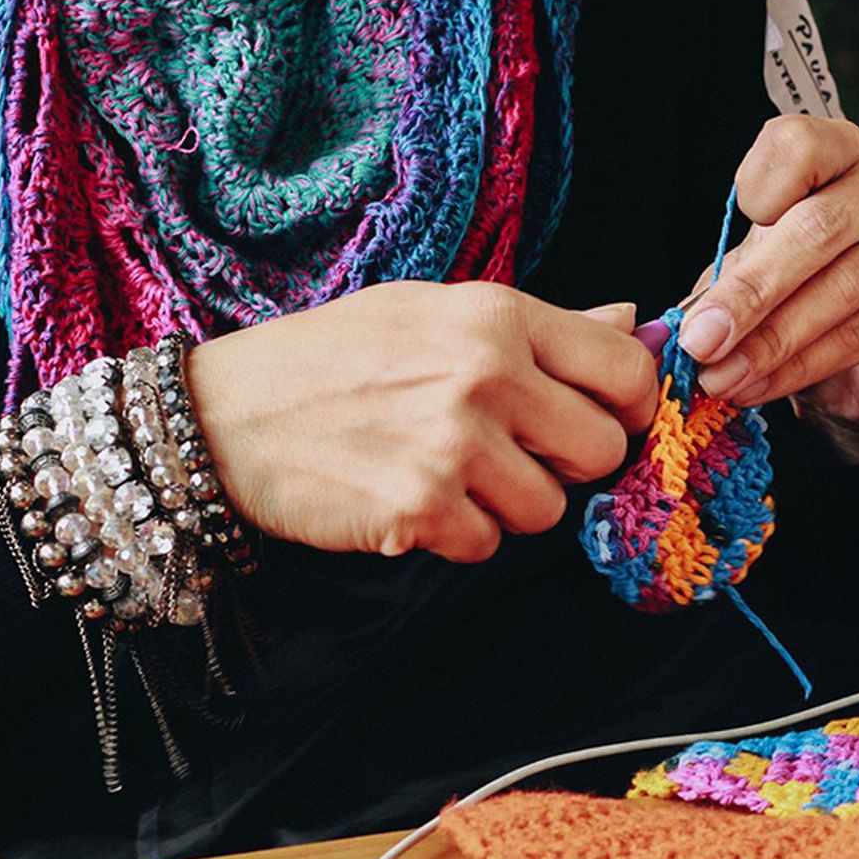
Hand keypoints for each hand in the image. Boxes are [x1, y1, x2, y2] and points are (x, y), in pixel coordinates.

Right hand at [187, 282, 658, 562]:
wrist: (223, 415)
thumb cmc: (334, 358)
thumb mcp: (434, 313)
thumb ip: (541, 324)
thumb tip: (636, 321)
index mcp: (497, 315)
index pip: (626, 371)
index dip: (627, 409)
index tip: (598, 422)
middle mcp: (485, 373)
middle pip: (602, 450)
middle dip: (566, 465)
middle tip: (510, 455)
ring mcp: (453, 444)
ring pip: (549, 509)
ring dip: (507, 506)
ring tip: (447, 473)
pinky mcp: (420, 508)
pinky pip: (489, 545)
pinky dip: (457, 536)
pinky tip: (412, 500)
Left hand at [676, 116, 858, 462]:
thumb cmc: (801, 290)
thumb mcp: (754, 269)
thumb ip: (722, 282)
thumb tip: (678, 322)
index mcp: (840, 150)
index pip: (798, 145)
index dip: (758, 185)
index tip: (736, 222)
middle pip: (819, 228)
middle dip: (752, 292)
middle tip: (703, 341)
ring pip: (841, 288)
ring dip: (772, 341)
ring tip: (723, 376)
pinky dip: (802, 367)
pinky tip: (762, 386)